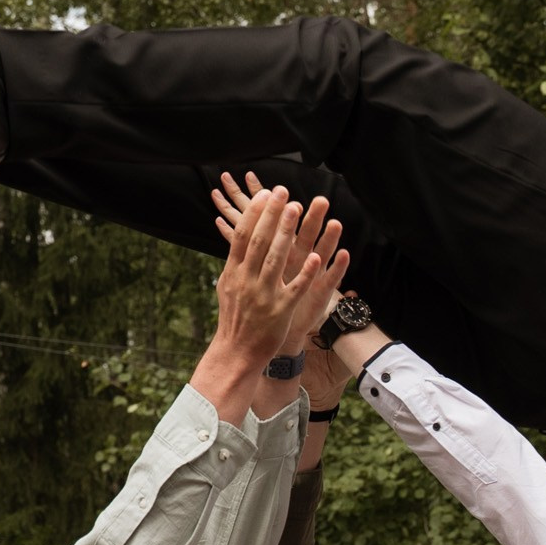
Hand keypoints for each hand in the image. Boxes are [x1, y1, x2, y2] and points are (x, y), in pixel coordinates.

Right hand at [200, 180, 347, 422]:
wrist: (236, 353)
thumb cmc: (235, 319)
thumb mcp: (227, 286)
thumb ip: (234, 262)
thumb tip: (234, 236)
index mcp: (234, 272)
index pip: (243, 236)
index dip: (255, 213)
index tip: (266, 193)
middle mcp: (247, 280)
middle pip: (260, 241)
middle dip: (272, 214)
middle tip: (284, 191)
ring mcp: (263, 295)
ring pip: (276, 259)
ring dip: (287, 232)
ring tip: (298, 209)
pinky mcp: (280, 311)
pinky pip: (295, 289)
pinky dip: (306, 273)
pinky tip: (318, 257)